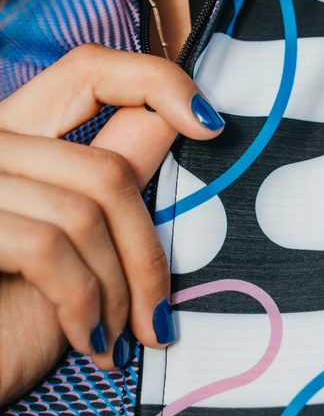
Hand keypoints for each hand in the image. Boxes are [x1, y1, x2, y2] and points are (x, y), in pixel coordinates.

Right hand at [0, 44, 224, 404]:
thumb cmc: (5, 325)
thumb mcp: (69, 253)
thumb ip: (103, 187)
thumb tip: (168, 126)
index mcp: (16, 139)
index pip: (89, 70)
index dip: (158, 84)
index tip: (211, 127)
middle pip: (108, 170)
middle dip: (147, 257)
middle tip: (157, 321)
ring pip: (87, 214)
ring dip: (119, 295)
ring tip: (118, 341)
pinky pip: (51, 250)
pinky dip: (85, 308)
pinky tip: (90, 346)